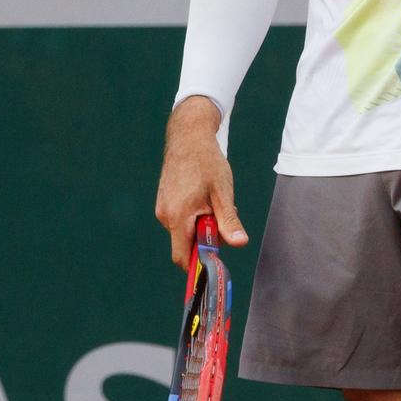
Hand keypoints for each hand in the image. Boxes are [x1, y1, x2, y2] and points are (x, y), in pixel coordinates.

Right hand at [155, 96, 248, 264]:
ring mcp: (162, 208)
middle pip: (186, 245)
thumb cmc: (206, 162)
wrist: (188, 136)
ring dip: (200, 226)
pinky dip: (193, 216)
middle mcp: (164, 215)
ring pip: (183, 232)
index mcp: (177, 216)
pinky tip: (203, 197)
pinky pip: (179, 220)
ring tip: (213, 202)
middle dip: (205, 239)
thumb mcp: (223, 192)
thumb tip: (238, 243)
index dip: (199, 264)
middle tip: (220, 217)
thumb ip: (228, 221)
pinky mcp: (163, 202)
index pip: (183, 257)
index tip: (217, 259)